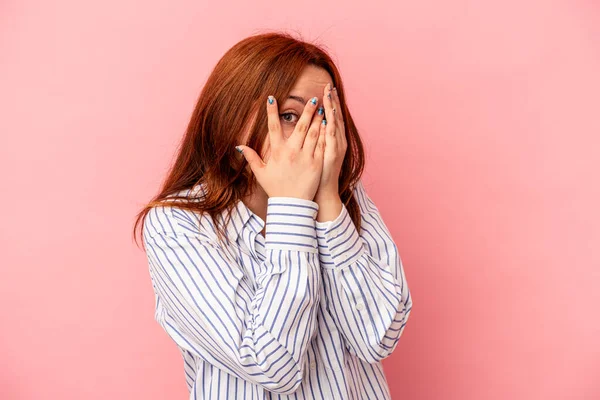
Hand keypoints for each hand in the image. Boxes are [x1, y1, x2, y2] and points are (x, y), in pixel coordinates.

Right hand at [236, 94, 325, 200]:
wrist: (292, 205)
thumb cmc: (276, 189)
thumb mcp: (260, 174)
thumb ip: (251, 158)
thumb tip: (239, 146)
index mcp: (277, 153)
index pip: (273, 128)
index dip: (271, 112)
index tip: (272, 98)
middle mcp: (292, 152)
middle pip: (300, 127)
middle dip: (306, 111)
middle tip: (311, 98)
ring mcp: (306, 158)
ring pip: (313, 134)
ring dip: (317, 119)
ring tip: (321, 108)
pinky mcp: (317, 164)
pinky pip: (321, 146)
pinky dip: (324, 134)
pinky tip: (327, 125)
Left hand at [314, 83, 346, 203]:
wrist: (322, 193)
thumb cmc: (315, 175)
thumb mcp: (315, 154)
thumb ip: (313, 140)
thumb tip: (309, 127)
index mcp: (332, 140)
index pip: (330, 117)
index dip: (329, 103)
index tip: (326, 89)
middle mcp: (337, 142)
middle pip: (335, 117)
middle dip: (332, 101)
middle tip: (329, 86)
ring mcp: (336, 148)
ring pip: (334, 124)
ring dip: (332, 109)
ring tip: (329, 95)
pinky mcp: (332, 155)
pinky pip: (332, 139)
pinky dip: (331, 127)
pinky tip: (329, 117)